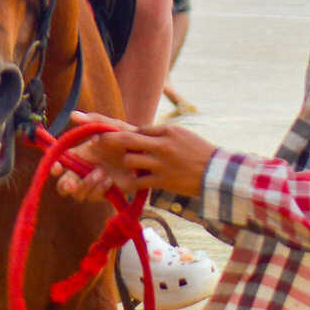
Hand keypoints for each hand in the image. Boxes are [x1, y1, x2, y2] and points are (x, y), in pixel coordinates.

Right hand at [54, 112, 133, 201]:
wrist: (148, 155)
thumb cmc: (129, 137)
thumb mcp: (112, 126)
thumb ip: (94, 121)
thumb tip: (72, 114)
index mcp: (80, 154)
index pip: (60, 163)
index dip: (54, 167)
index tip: (58, 168)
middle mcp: (84, 170)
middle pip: (64, 185)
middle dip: (65, 186)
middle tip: (71, 184)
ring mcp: (94, 184)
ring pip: (79, 194)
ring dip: (86, 184)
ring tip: (101, 172)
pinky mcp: (106, 193)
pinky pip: (94, 197)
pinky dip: (99, 190)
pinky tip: (109, 180)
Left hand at [56, 116, 218, 201]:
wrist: (216, 174)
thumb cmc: (198, 152)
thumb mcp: (180, 135)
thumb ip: (159, 134)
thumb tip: (139, 133)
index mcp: (165, 131)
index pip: (135, 127)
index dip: (114, 128)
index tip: (96, 125)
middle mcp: (161, 145)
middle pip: (127, 138)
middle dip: (107, 139)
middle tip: (93, 141)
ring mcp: (161, 163)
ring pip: (130, 160)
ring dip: (124, 163)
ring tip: (125, 165)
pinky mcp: (163, 181)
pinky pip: (138, 181)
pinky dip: (130, 182)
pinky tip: (125, 183)